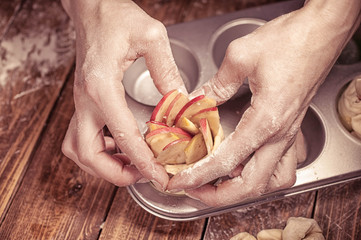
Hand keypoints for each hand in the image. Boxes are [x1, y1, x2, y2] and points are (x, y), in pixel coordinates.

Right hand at [61, 0, 185, 188]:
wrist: (93, 7)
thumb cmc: (115, 17)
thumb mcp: (151, 37)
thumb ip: (167, 71)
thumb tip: (180, 102)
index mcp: (101, 87)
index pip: (123, 135)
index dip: (143, 161)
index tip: (160, 176)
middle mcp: (87, 100)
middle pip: (87, 153)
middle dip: (114, 172)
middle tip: (142, 174)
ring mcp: (83, 102)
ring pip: (80, 148)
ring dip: (104, 163)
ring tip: (133, 164)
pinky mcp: (86, 100)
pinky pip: (85, 136)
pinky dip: (101, 149)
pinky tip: (122, 144)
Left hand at [168, 0, 360, 205]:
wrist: (322, 32)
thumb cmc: (292, 41)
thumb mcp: (241, 56)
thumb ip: (216, 84)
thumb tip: (199, 99)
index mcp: (266, 120)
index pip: (227, 161)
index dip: (199, 176)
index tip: (180, 182)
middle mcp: (280, 134)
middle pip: (253, 186)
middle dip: (220, 195)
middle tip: (196, 190)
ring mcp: (289, 133)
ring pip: (273, 181)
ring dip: (245, 188)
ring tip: (219, 182)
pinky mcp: (291, 128)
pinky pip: (280, 164)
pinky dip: (260, 172)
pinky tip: (244, 162)